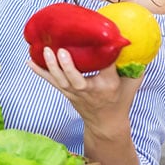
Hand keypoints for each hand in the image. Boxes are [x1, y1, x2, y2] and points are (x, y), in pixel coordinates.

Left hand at [27, 47, 142, 133]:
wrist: (106, 124)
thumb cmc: (119, 100)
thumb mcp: (131, 84)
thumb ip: (135, 67)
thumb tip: (133, 43)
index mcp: (108, 86)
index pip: (106, 68)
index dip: (105, 54)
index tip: (105, 39)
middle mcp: (89, 90)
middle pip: (76, 79)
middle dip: (68, 66)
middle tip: (62, 51)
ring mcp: (74, 92)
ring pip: (61, 80)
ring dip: (51, 66)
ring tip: (45, 50)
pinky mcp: (65, 92)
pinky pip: (51, 81)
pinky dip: (39, 71)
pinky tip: (29, 61)